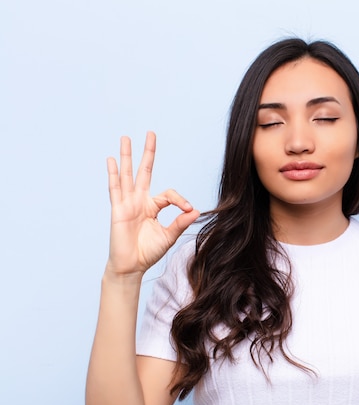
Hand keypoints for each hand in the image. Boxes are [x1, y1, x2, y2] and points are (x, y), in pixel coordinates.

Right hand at [106, 132, 199, 278]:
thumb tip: (195, 210)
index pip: (169, 194)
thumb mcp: (169, 235)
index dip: (180, 199)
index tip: (188, 209)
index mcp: (153, 206)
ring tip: (126, 137)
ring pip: (127, 174)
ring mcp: (128, 203)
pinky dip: (113, 174)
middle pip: (144, 171)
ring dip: (127, 156)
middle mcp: (140, 201)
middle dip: (148, 152)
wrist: (132, 266)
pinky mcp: (118, 209)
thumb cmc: (148, 252)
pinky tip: (111, 159)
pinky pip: (115, 188)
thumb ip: (180, 222)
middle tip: (151, 133)